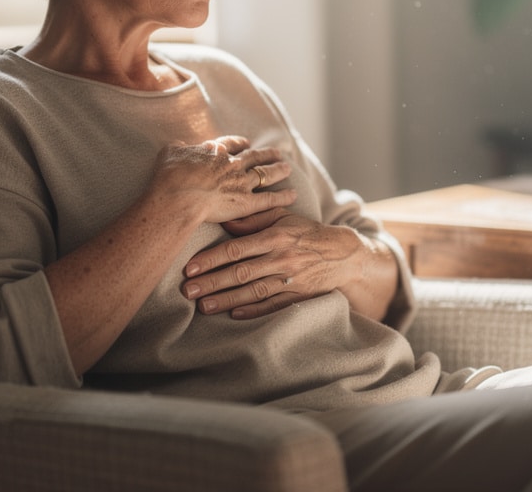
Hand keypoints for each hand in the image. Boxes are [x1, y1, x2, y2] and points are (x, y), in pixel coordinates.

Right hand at [151, 135, 296, 224]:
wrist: (178, 196)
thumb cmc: (169, 176)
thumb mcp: (169, 153)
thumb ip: (179, 148)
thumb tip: (180, 147)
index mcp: (214, 151)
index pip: (232, 144)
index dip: (240, 143)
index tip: (247, 143)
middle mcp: (232, 164)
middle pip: (254, 156)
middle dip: (266, 154)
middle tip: (277, 152)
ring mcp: (241, 183)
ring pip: (265, 174)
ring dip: (277, 170)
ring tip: (287, 168)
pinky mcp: (246, 203)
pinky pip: (269, 199)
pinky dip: (282, 197)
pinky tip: (293, 195)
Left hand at [181, 211, 363, 319]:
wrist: (344, 254)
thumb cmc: (306, 232)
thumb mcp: (283, 217)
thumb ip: (253, 219)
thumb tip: (224, 219)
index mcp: (275, 237)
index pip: (237, 249)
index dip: (212, 259)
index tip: (190, 267)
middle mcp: (281, 259)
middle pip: (240, 273)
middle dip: (212, 282)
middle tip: (187, 291)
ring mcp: (290, 279)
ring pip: (253, 292)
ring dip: (226, 300)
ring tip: (203, 307)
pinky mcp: (299, 296)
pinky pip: (273, 306)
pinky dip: (254, 311)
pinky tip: (234, 315)